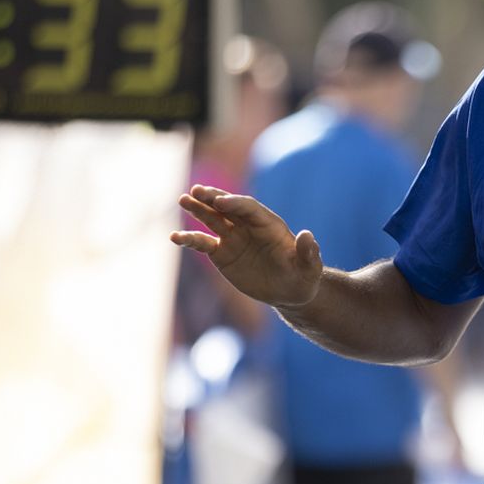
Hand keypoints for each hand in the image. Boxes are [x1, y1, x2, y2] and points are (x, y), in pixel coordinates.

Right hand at [172, 184, 322, 307]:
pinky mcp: (221, 253)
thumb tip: (307, 235)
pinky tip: (174, 237)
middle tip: (196, 191)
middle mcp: (249, 226)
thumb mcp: (309, 268)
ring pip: (212, 219)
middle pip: (228, 207)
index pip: (249, 208)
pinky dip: (188, 239)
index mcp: (270, 224)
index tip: (220, 201)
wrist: (288, 292)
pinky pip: (202, 243)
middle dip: (213, 198)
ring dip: (198, 209)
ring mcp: (233, 238)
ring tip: (183, 200)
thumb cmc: (302, 278)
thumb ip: (308, 252)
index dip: (235, 203)